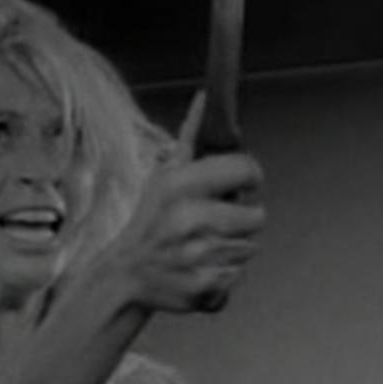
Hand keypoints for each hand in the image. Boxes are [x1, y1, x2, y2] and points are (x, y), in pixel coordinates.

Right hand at [105, 90, 265, 312]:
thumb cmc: (149, 224)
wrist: (125, 277)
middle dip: (241, 220)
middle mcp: (190, 218)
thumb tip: (204, 99)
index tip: (241, 184)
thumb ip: (190, 139)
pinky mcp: (205, 284)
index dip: (249, 177)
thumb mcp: (163, 176)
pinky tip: (201, 266)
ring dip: (233, 246)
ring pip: (251, 247)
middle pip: (257, 215)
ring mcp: (198, 254)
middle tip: (213, 222)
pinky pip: (240, 274)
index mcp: (180, 185)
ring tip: (203, 244)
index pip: (247, 169)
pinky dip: (225, 272)